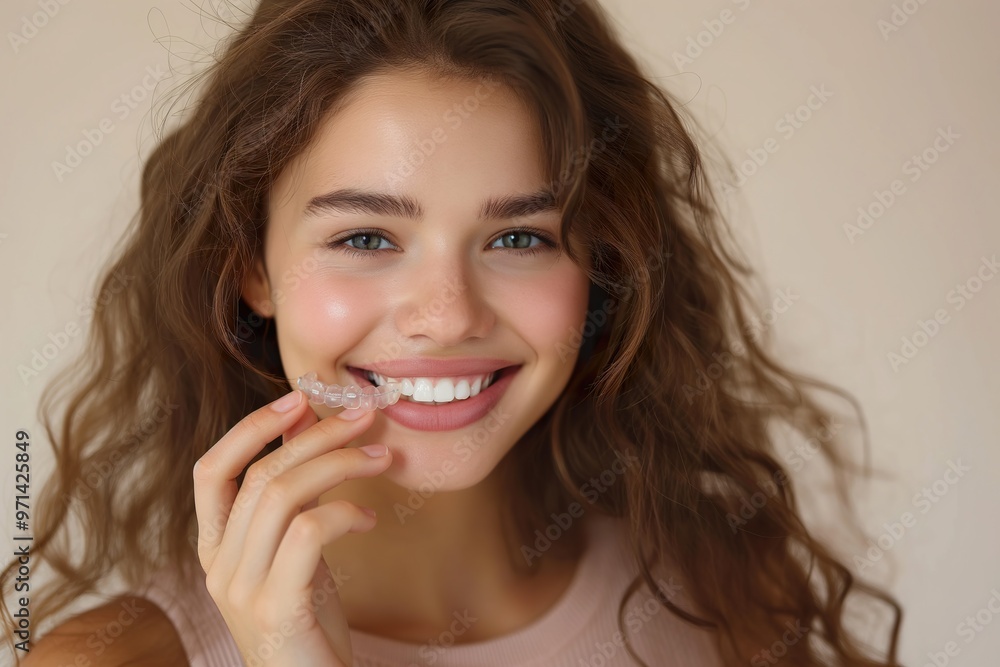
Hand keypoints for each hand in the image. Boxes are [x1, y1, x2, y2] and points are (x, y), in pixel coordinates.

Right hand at [193, 390, 390, 665]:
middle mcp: (218, 567)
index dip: (250, 428)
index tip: (298, 400)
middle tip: (363, 416)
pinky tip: (369, 519)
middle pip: (259, 475)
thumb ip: (292, 497)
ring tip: (382, 458)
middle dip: (316, 436)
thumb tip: (307, 426)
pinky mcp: (276, 609)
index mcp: (215, 549)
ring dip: (338, 464)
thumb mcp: (293, 553)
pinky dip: (343, 513)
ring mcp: (242, 590)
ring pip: (280, 496)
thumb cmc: (306, 622)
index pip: (210, 471)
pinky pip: (306, 534)